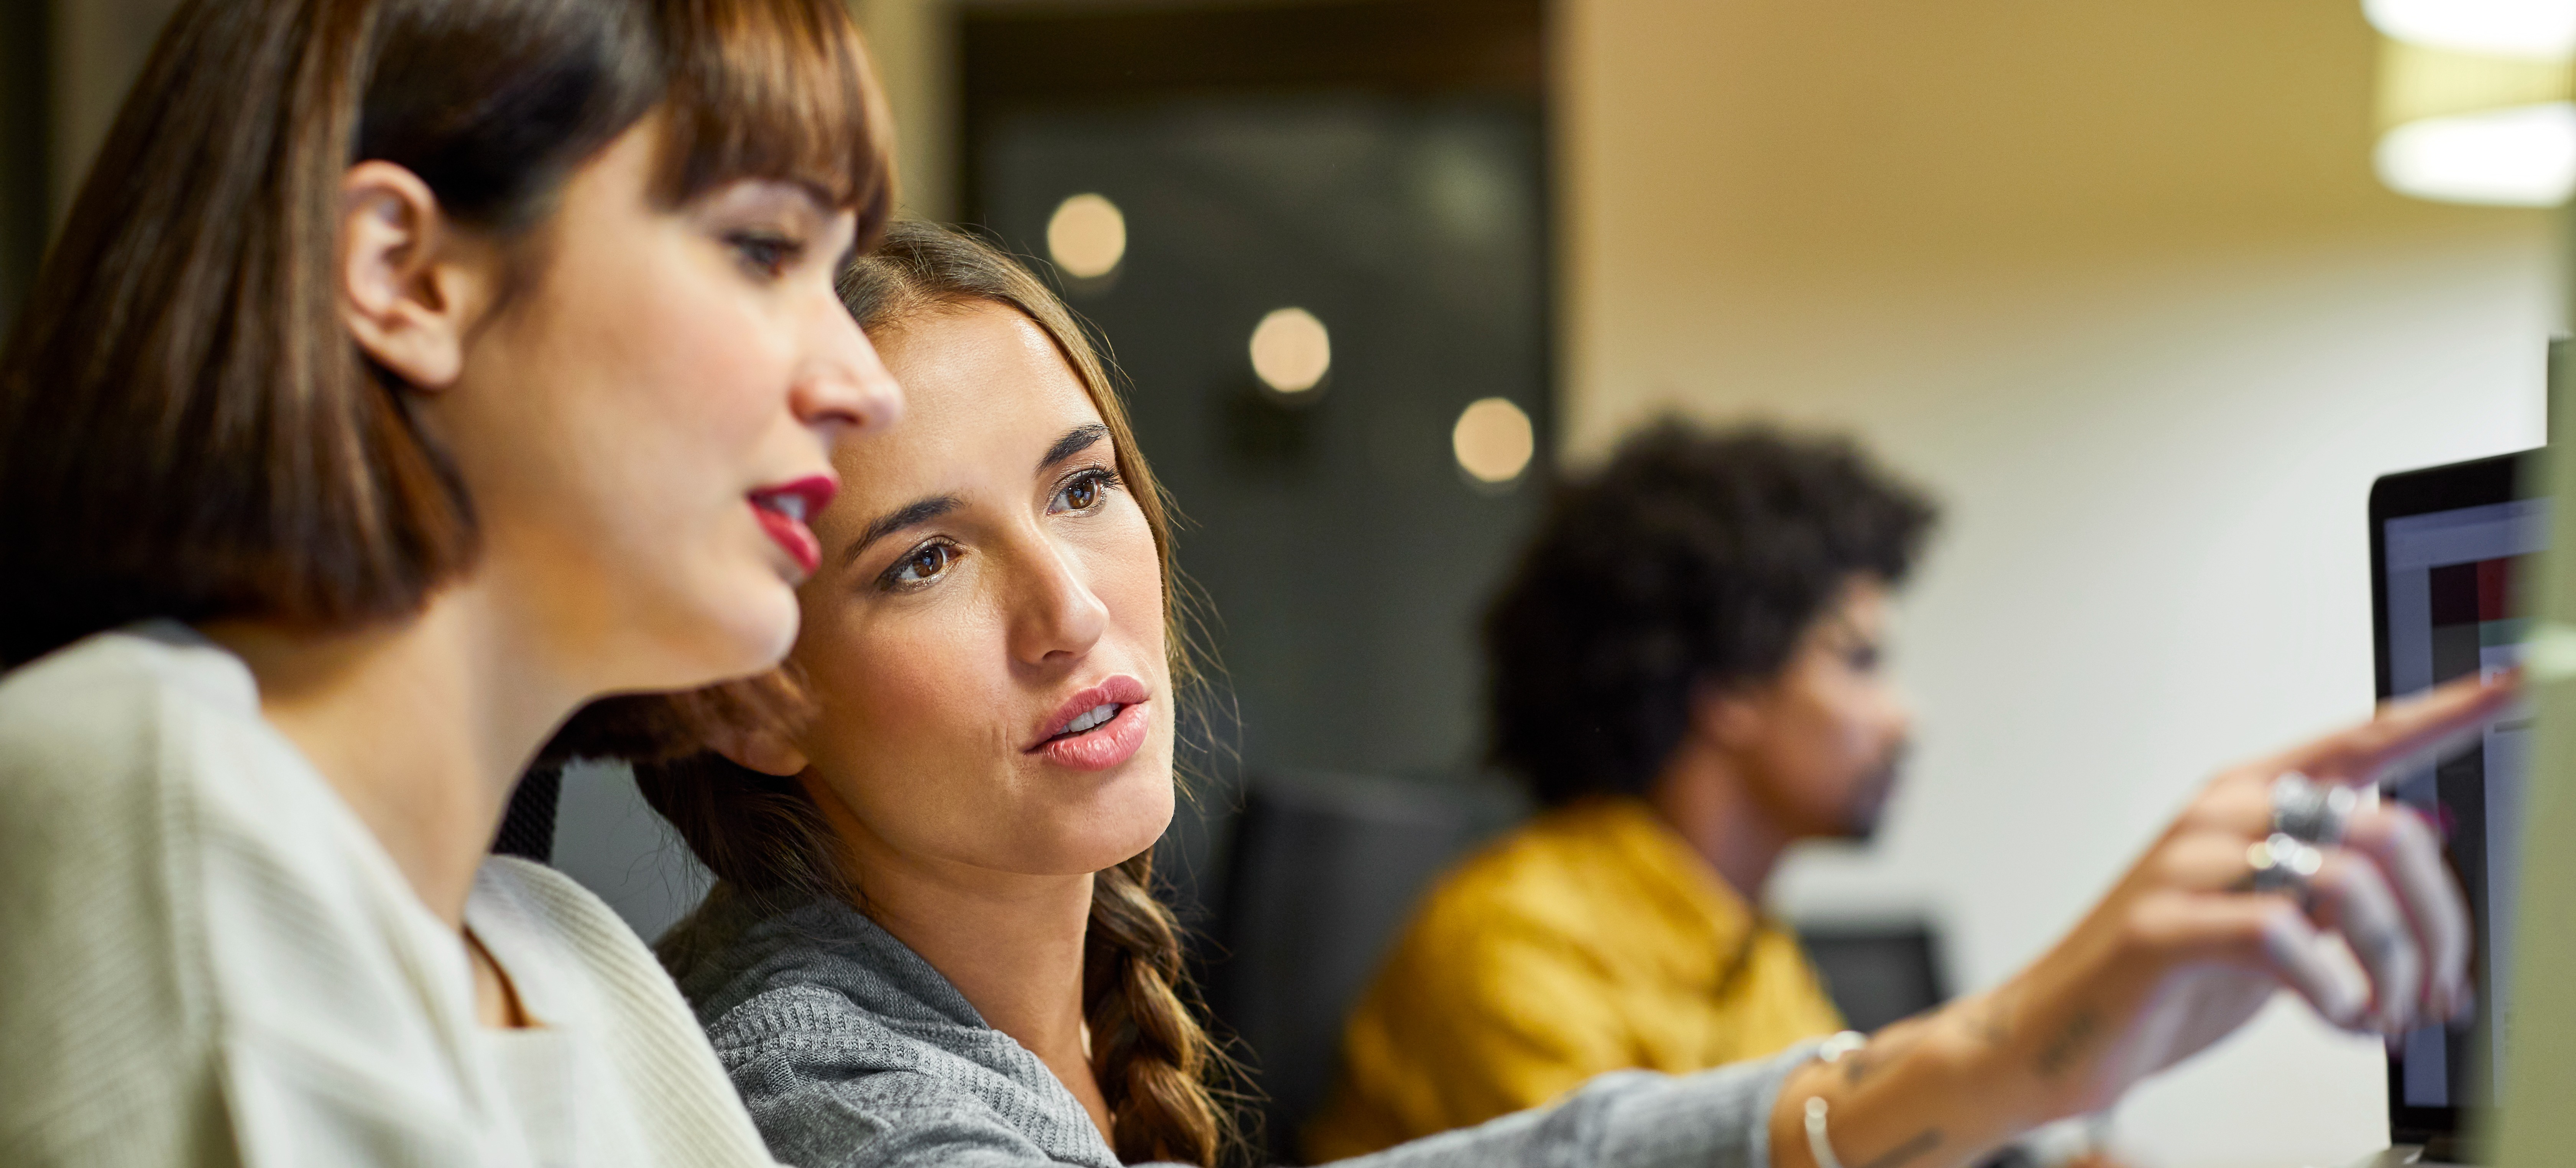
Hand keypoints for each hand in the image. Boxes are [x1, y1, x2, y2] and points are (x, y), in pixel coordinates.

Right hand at [1996, 669, 2514, 1118]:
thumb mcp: (2269, 918)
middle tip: (2436, 990)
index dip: (2445, 713)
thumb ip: (2337, 881)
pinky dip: (2336, 994)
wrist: (2055, 1032)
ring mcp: (2188, 867)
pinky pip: (2286, 939)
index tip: (2516, 684)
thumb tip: (2426, 854)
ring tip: (2383, 1016)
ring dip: (2394, 969)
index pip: (2364, 740)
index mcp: (2249, 799)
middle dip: (2441, 924)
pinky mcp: (2166, 927)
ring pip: (2350, 887)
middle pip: (2387, 828)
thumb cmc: (2162, 978)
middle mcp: (2222, 815)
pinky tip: (2334, 1020)